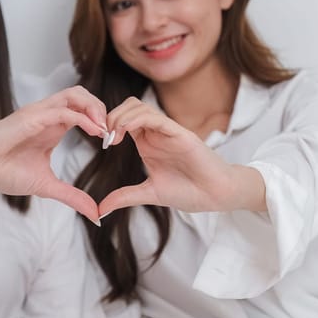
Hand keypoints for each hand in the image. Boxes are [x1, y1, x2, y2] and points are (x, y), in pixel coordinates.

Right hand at [0, 86, 107, 222]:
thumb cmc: (4, 172)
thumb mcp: (47, 187)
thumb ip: (72, 197)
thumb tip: (95, 215)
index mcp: (53, 127)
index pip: (84, 109)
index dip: (101, 121)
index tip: (111, 142)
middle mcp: (48, 116)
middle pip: (83, 95)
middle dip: (103, 109)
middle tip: (112, 132)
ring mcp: (39, 114)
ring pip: (75, 94)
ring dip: (95, 108)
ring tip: (104, 130)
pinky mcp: (30, 117)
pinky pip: (62, 110)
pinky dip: (82, 118)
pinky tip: (93, 132)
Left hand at [99, 97, 263, 215]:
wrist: (216, 196)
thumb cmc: (189, 192)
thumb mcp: (149, 194)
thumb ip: (125, 197)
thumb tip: (100, 210)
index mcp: (148, 142)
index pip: (123, 119)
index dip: (108, 125)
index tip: (102, 144)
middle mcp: (156, 133)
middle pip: (128, 107)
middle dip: (110, 117)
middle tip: (105, 137)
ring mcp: (168, 131)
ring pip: (139, 108)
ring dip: (120, 116)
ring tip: (113, 136)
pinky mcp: (181, 134)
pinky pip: (157, 118)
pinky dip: (137, 119)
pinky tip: (125, 131)